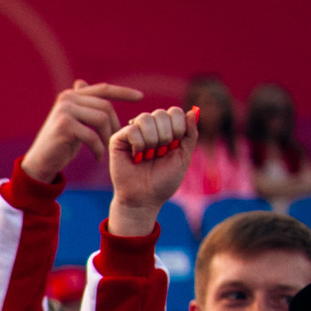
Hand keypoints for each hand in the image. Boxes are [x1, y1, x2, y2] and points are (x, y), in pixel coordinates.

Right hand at [20, 81, 143, 185]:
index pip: (103, 89)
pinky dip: (98, 149)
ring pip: (101, 119)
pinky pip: (92, 135)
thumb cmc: (60, 143)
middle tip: (114, 140)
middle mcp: (67, 99)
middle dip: (114, 124)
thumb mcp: (72, 121)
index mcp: (71, 95)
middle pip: (105, 106)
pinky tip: (98, 157)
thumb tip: (82, 82)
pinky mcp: (64, 126)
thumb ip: (80, 104)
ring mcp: (64, 111)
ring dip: (107, 136)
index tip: (140, 97)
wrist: (40, 163)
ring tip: (106, 148)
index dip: (123, 92)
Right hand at [105, 106, 193, 237]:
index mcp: (165, 129)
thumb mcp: (184, 156)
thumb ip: (191, 134)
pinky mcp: (118, 140)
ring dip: (152, 140)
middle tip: (160, 154)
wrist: (145, 199)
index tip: (175, 147)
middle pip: (160, 113)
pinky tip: (136, 157)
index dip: (178, 127)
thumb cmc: (163, 180)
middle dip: (166, 136)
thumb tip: (193, 111)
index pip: (174, 112)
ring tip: (148, 156)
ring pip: (145, 118)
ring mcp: (133, 132)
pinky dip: (138, 145)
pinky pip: (132, 129)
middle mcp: (149, 127)